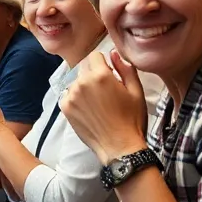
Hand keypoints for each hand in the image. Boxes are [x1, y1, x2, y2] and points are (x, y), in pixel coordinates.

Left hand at [62, 51, 148, 165]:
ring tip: (98, 103)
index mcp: (100, 76)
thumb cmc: (132, 119)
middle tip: (106, 91)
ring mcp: (71, 96)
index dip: (104, 63)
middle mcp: (82, 83)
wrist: (120, 147)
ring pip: (76, 81)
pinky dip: (77, 98)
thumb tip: (113, 53)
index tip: (110, 74)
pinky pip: (69, 95)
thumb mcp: (136, 91)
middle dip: (94, 74)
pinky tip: (89, 110)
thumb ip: (125, 68)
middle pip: (84, 67)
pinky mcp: (65, 108)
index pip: (95, 56)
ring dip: (84, 86)